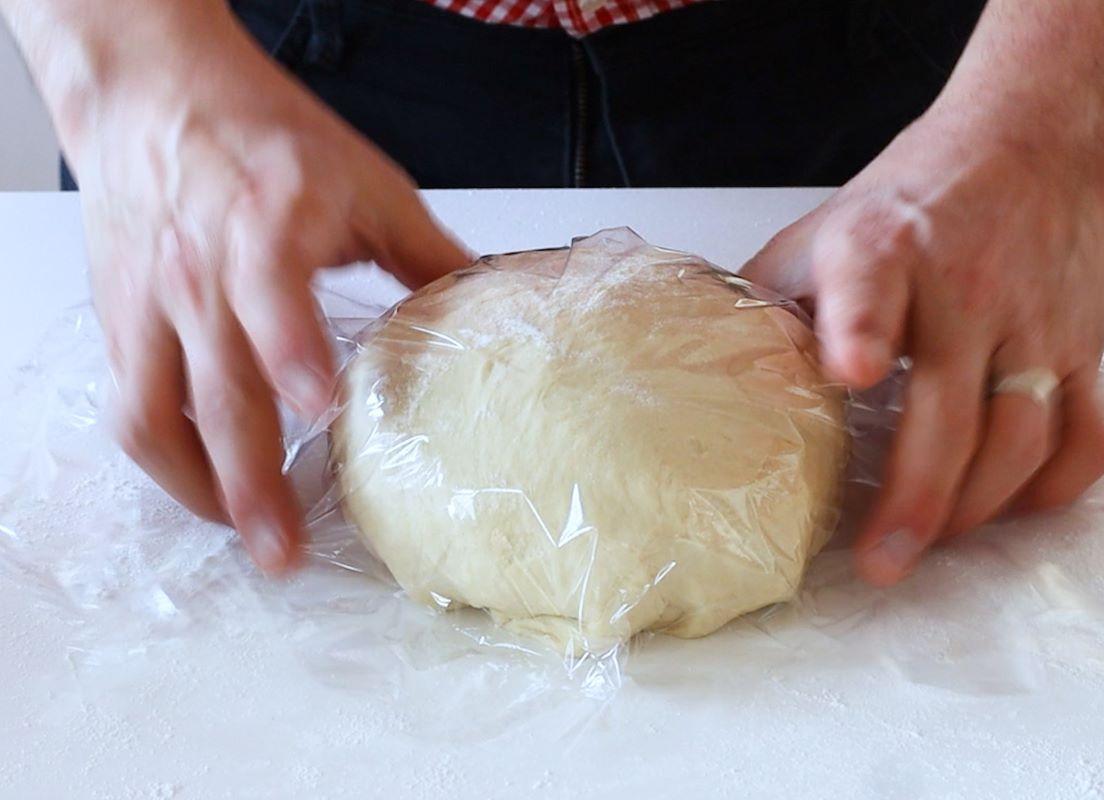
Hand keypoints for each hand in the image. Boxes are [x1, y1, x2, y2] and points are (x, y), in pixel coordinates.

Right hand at [67, 2, 469, 571]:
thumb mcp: (363, 181)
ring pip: (152, 414)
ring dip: (196, 487)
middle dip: (245, 479)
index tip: (321, 406)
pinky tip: (202, 483)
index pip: (270, 292)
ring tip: (243, 534)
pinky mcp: (121, 320)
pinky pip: (129, 403)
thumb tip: (492, 308)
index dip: (291, 350)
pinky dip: (164, 454)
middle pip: (214, 388)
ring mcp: (152, 302)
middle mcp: (200, 272)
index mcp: (266, 224)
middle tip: (282, 547)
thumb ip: (426, 251)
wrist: (152, 93)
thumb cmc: (260, 131)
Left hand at [744, 110, 1103, 586]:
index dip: (860, 328)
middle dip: (917, 498)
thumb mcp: (819, 236)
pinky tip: (1012, 508)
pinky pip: (1086, 436)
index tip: (850, 369)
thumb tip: (700, 376)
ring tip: (928, 546)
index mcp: (882, 251)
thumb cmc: (909, 203)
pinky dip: (1054, 488)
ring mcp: (1033, 323)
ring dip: (977, 509)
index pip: (870, 289)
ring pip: (1022, 438)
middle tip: (880, 562)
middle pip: (951, 411)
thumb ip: (768, 304)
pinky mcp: (1084, 346)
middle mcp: (965, 288)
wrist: (1032, 144)